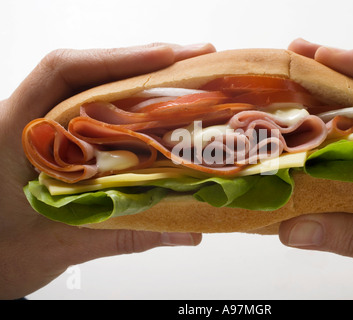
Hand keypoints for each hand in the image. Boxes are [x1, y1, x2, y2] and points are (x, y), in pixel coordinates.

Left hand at [0, 43, 214, 299]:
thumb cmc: (4, 254)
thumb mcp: (61, 243)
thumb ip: (125, 233)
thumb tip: (188, 229)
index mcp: (14, 130)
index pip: (64, 72)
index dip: (117, 59)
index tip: (166, 57)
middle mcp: (33, 121)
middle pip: (92, 75)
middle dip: (146, 65)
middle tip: (197, 62)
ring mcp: (50, 131)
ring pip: (99, 93)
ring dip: (144, 85)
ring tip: (190, 80)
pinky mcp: (64, 145)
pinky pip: (102, 118)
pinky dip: (135, 113)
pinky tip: (164, 114)